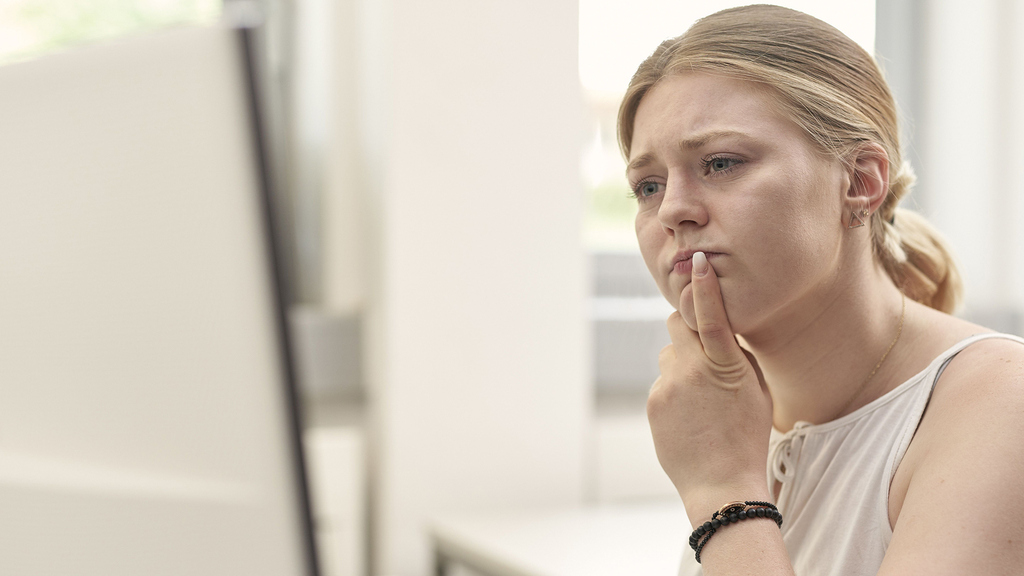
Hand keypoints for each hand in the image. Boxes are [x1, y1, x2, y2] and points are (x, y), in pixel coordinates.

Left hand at [647, 252, 773, 522]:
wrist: (721, 485)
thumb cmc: (747, 436)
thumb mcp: (756, 390)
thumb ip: (736, 355)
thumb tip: (718, 330)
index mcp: (725, 366)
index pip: (712, 316)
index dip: (704, 287)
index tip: (696, 261)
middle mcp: (691, 371)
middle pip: (678, 324)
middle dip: (688, 328)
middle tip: (703, 350)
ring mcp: (667, 386)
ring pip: (669, 355)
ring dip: (682, 364)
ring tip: (702, 398)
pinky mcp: (653, 402)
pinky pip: (663, 381)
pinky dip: (674, 390)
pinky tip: (690, 416)